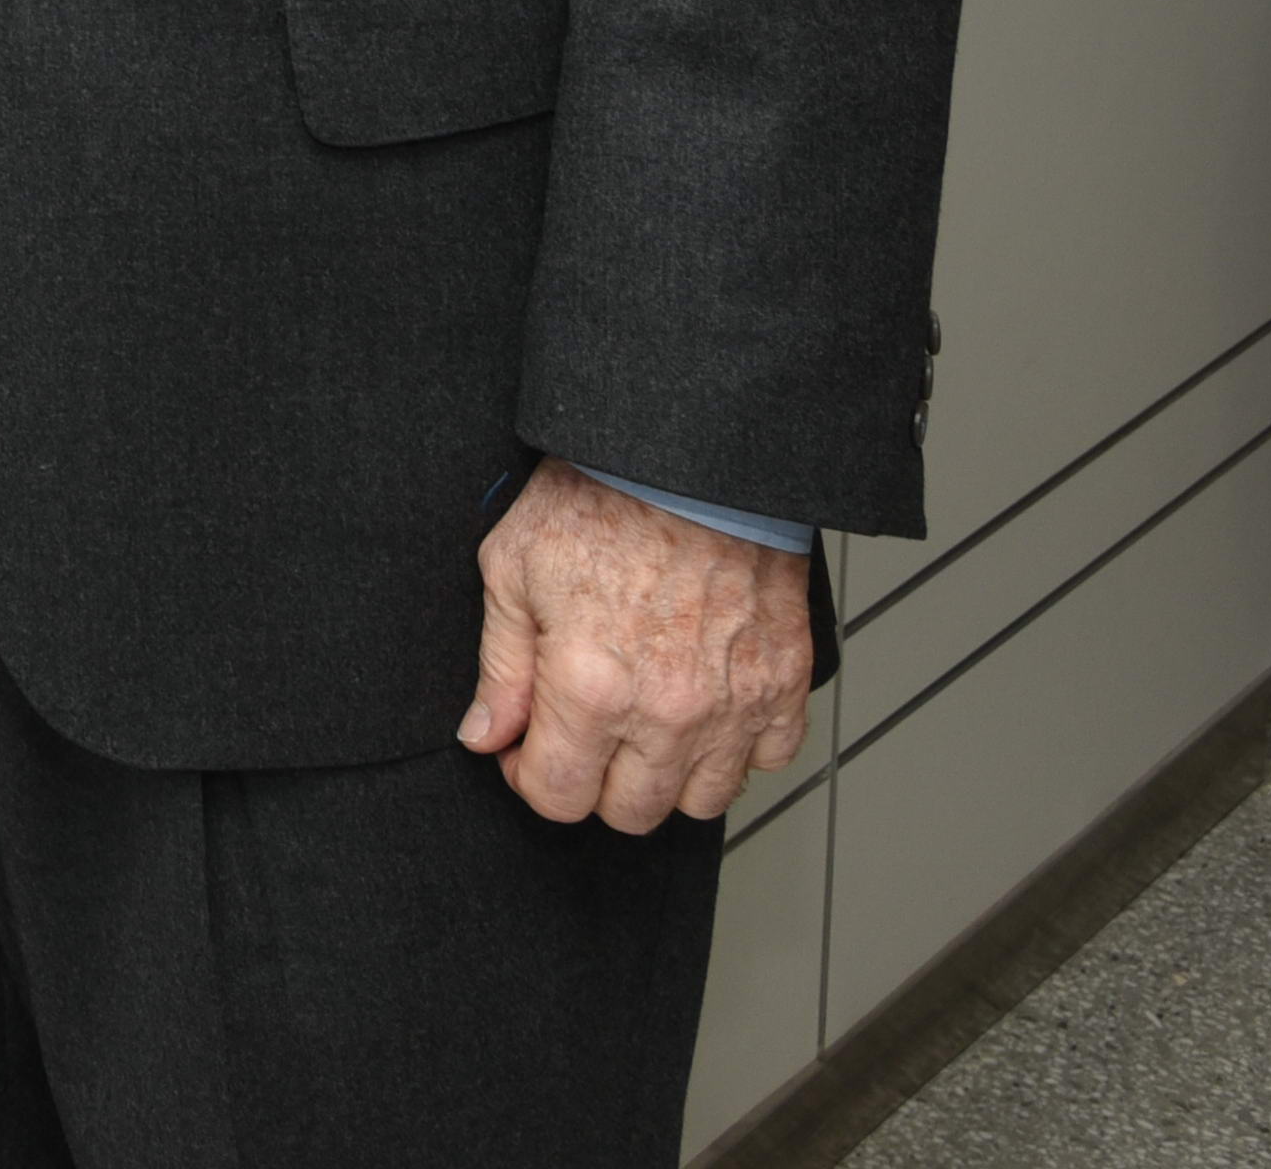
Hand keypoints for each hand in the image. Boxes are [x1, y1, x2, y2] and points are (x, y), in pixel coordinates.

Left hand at [457, 459, 815, 829]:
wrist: (690, 458)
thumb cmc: (600, 497)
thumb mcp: (512, 569)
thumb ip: (500, 669)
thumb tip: (485, 735)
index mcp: (591, 687)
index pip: (558, 796)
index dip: (528, 776)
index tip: (527, 747)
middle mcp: (669, 711)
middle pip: (628, 812)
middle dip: (593, 782)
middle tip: (581, 731)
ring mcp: (735, 703)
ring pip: (701, 800)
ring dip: (666, 775)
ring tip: (642, 722)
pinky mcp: (785, 683)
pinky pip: (768, 759)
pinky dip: (738, 748)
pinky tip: (704, 707)